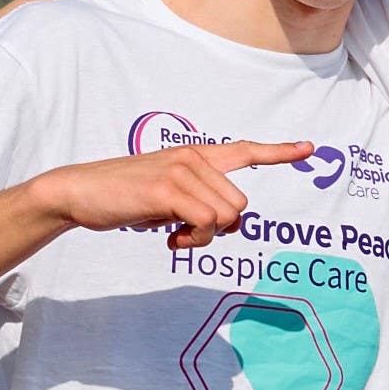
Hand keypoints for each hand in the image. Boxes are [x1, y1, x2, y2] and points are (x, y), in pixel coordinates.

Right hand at [39, 139, 313, 247]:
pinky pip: (206, 224)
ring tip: (174, 233)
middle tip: (184, 232)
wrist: (79, 192)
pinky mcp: (169, 188)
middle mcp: (193, 157)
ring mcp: (182, 170)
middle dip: (218, 230)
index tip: (309, 148)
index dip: (279, 153)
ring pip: (226, 218)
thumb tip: (228, 223)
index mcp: (196, 156)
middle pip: (239, 207)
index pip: (245, 151)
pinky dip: (192, 241)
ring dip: (203, 238)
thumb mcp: (168, 197)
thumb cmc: (125, 198)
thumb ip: (200, 201)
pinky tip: (168, 238)